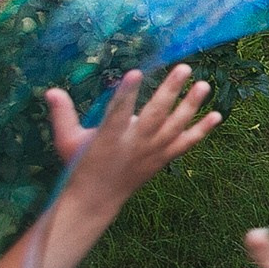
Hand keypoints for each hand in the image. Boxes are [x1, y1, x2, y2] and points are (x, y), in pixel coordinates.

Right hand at [52, 64, 220, 212]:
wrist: (97, 199)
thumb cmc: (80, 165)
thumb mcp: (66, 141)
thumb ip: (63, 115)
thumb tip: (51, 90)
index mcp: (108, 138)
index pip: (118, 112)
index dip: (126, 94)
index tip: (135, 73)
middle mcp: (134, 144)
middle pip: (155, 115)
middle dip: (170, 91)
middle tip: (184, 68)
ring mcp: (152, 153)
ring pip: (175, 127)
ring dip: (191, 106)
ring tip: (204, 85)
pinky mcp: (162, 160)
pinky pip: (186, 144)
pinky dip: (202, 131)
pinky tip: (217, 115)